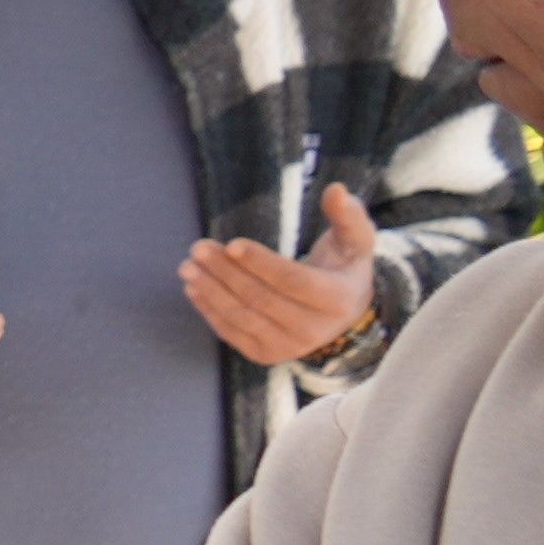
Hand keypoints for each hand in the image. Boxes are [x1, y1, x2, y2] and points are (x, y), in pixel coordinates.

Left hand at [179, 181, 383, 364]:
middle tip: (198, 248)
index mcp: (336, 299)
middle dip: (225, 272)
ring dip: (210, 291)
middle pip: (260, 298)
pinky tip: (193, 289)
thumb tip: (335, 189)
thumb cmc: (344, 268)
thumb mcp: (356, 240)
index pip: (292, 280)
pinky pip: (232, 332)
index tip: (232, 244)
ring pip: (242, 316)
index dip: (260, 263)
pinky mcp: (265, 355)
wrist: (343, 315)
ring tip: (188, 267)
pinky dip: (209, 310)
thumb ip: (348, 214)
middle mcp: (313, 329)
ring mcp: (288, 347)